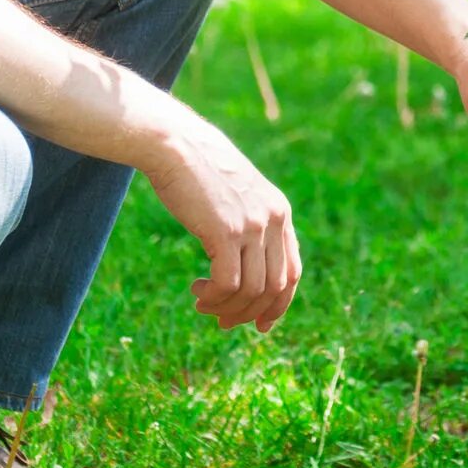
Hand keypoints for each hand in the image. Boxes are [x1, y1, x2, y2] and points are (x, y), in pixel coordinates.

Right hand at [140, 114, 300, 331]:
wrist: (176, 144)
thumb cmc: (198, 170)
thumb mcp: (235, 196)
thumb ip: (248, 223)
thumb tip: (243, 265)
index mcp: (280, 212)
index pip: (292, 272)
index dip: (278, 304)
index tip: (260, 323)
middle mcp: (273, 219)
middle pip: (276, 287)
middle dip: (250, 313)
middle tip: (223, 322)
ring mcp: (252, 226)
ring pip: (252, 290)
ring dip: (227, 307)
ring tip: (203, 304)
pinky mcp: (227, 232)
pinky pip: (229, 284)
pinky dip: (215, 298)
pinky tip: (198, 293)